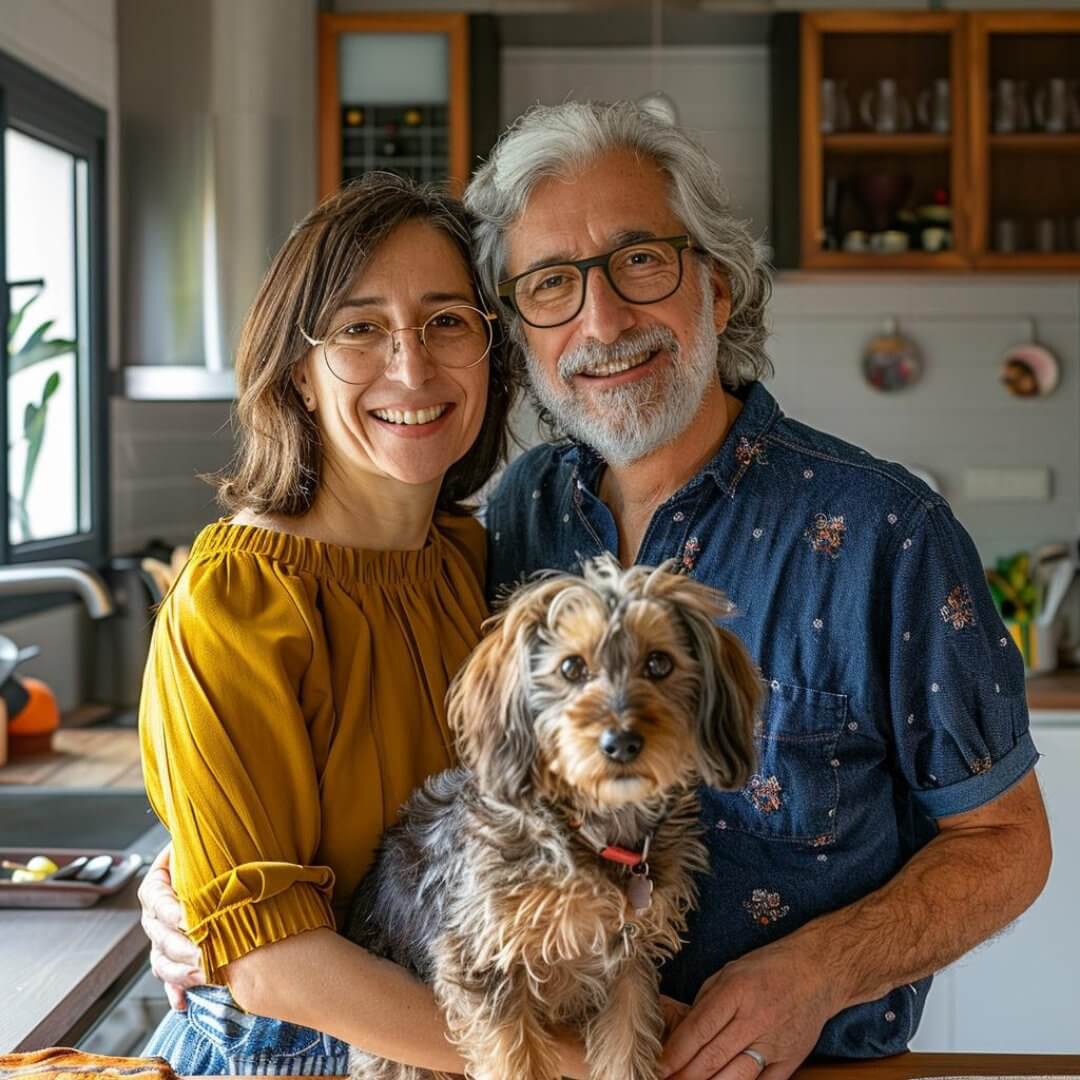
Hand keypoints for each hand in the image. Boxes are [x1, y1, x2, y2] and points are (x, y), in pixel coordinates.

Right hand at [138, 844, 204, 1009]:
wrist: (215, 870)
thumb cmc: (210, 856)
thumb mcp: (200, 848)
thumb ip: (200, 852)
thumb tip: (212, 846)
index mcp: (158, 886)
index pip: (157, 899)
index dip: (170, 910)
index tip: (187, 918)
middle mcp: (155, 916)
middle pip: (161, 935)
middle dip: (182, 947)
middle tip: (202, 954)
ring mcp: (162, 940)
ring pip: (162, 961)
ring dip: (180, 972)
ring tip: (201, 976)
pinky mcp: (173, 958)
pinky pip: (169, 979)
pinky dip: (176, 991)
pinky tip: (183, 1002)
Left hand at [659, 937, 839, 1079]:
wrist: (818, 971)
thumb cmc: (768, 968)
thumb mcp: (730, 971)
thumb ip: (706, 1001)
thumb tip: (682, 1032)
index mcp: (736, 990)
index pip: (698, 1029)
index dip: (675, 1052)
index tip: (657, 1066)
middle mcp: (755, 1018)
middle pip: (712, 1057)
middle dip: (684, 1075)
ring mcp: (775, 1043)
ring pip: (735, 1077)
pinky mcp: (790, 1060)